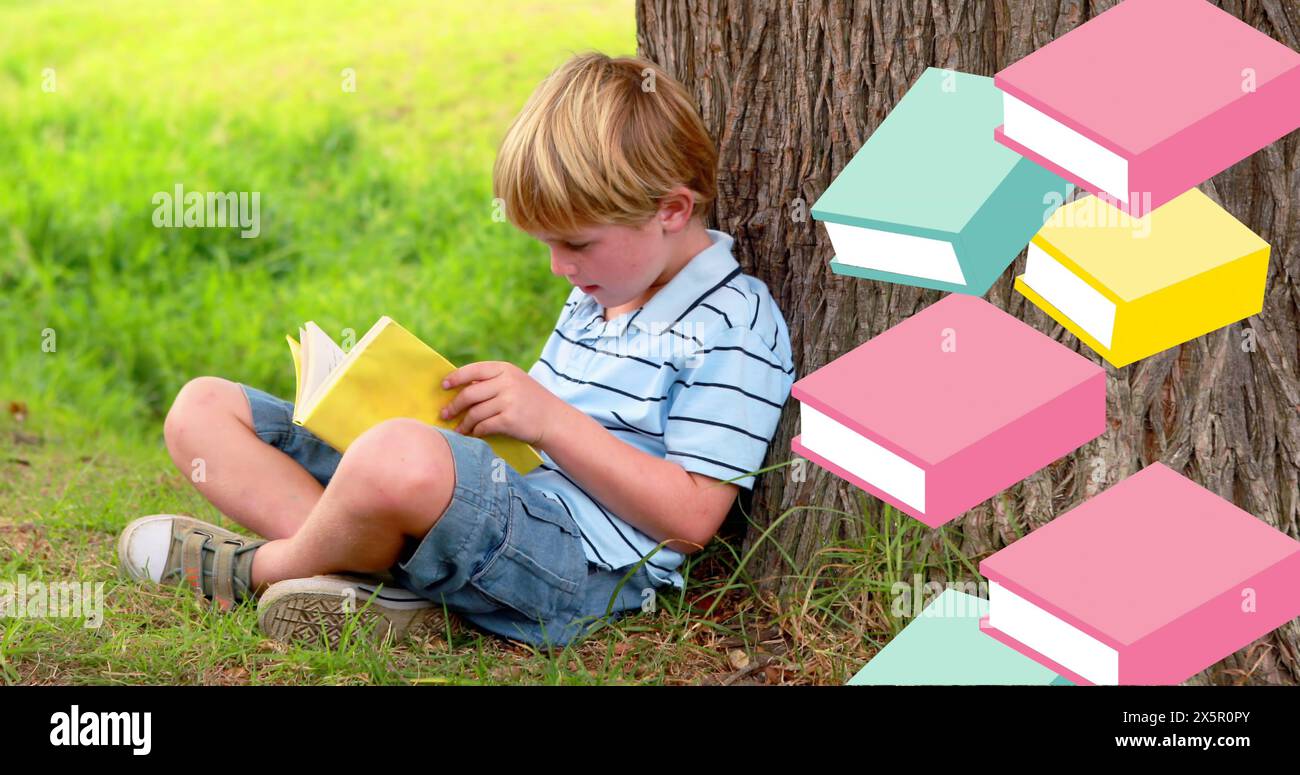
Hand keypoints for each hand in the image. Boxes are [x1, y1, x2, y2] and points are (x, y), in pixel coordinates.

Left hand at [438, 361, 564, 446]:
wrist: (554, 421)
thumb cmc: (531, 402)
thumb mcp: (515, 383)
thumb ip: (492, 382)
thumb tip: (460, 388)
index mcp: (505, 370)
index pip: (473, 370)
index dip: (455, 378)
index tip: (444, 386)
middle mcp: (506, 383)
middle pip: (469, 394)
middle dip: (454, 406)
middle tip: (445, 414)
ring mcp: (508, 401)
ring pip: (474, 412)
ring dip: (463, 423)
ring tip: (458, 429)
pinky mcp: (509, 420)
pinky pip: (483, 426)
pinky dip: (475, 432)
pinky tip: (473, 435)